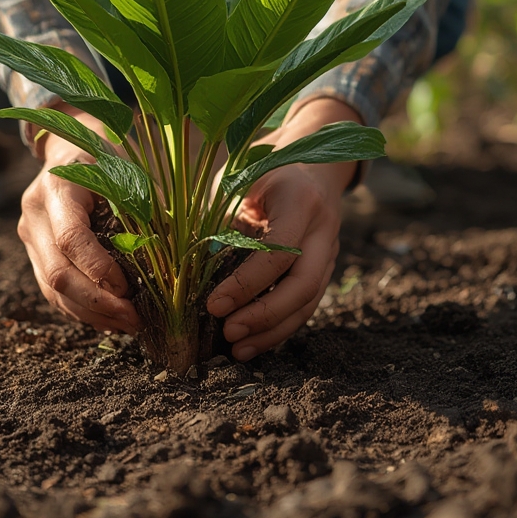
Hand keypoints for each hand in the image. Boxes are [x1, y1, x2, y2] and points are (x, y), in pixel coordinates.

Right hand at [18, 119, 141, 334]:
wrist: (69, 145)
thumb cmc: (108, 156)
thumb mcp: (128, 172)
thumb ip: (145, 210)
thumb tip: (172, 259)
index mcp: (57, 187)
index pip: (71, 239)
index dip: (98, 270)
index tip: (129, 290)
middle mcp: (35, 213)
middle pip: (56, 273)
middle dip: (96, 303)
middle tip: (134, 319)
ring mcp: (30, 235)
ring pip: (51, 289)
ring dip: (90, 313)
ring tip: (128, 324)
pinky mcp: (34, 252)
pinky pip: (52, 291)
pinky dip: (81, 309)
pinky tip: (109, 318)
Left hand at [206, 97, 360, 360]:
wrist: (311, 167)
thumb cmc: (262, 171)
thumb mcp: (239, 182)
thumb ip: (222, 220)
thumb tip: (188, 269)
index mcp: (300, 201)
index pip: (278, 253)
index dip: (245, 284)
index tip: (213, 305)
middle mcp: (323, 230)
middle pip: (303, 286)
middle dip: (264, 316)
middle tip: (228, 333)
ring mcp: (329, 252)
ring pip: (308, 302)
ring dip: (272, 331)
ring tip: (238, 350)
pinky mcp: (324, 269)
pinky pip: (306, 305)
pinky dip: (279, 327)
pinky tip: (253, 342)